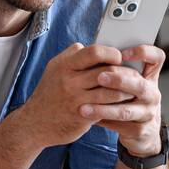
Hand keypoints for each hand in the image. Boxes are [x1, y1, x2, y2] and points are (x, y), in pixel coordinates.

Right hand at [20, 43, 135, 148]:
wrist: (35, 123)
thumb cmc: (48, 94)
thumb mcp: (53, 69)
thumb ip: (70, 56)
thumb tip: (87, 46)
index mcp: (64, 65)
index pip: (94, 52)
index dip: (111, 53)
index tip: (118, 58)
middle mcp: (69, 80)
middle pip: (107, 72)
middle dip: (124, 73)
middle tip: (133, 76)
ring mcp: (76, 98)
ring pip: (112, 91)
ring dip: (126, 91)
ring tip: (132, 90)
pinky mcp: (83, 115)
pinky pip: (108, 107)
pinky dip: (119, 105)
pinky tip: (123, 104)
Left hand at [81, 44, 165, 156]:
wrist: (138, 132)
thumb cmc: (124, 98)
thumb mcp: (123, 82)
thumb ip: (111, 66)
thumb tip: (84, 49)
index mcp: (148, 76)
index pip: (156, 57)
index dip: (144, 52)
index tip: (123, 54)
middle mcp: (152, 93)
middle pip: (140, 85)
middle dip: (119, 81)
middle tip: (99, 77)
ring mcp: (149, 113)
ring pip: (127, 110)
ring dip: (104, 109)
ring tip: (83, 108)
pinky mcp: (142, 130)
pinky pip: (122, 127)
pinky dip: (104, 122)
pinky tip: (90, 120)